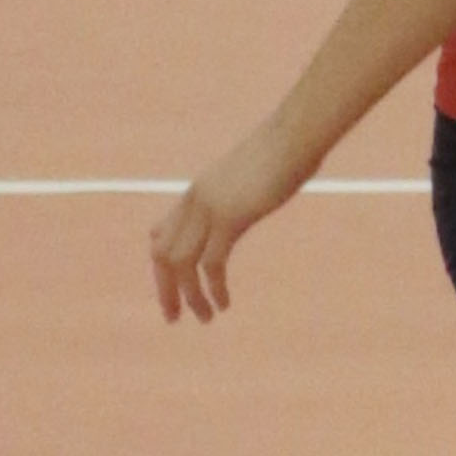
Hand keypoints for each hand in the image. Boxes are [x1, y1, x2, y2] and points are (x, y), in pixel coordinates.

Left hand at [150, 127, 305, 322]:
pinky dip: (213, 289)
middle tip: (174, 317)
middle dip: (165, 289)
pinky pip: (211, 263)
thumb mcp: (252, 174)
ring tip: (205, 318)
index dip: (162, 265)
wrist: (294, 137)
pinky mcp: (229, 217)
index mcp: (197, 192)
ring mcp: (209, 209)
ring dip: (190, 296)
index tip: (171, 287)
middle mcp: (194, 201)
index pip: (162, 233)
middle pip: (162, 253)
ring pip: (182, 264)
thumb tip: (251, 196)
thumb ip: (240, 191)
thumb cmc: (284, 152)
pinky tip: (224, 304)